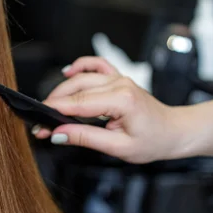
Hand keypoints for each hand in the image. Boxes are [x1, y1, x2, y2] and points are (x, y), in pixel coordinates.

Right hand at [33, 57, 189, 163]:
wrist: (175, 131)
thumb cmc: (153, 141)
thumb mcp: (118, 147)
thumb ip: (86, 138)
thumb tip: (58, 134)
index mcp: (122, 100)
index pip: (79, 104)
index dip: (55, 113)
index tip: (38, 124)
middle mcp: (119, 83)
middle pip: (76, 89)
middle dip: (54, 105)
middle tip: (40, 123)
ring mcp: (119, 78)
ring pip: (82, 78)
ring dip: (62, 91)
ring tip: (48, 108)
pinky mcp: (118, 78)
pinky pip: (96, 65)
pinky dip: (80, 66)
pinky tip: (67, 72)